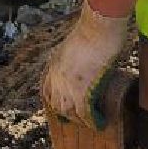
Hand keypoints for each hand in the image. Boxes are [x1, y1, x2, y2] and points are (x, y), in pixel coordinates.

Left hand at [42, 3, 132, 127]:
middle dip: (68, 115)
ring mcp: (68, 85)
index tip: (65, 109)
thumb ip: (74, 58)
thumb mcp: (75, 46)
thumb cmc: (93, 29)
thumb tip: (84, 66)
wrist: (98, 25)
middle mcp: (56, 77)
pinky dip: (93, 121)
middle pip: (56, 105)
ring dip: (81, 120)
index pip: (47, 91)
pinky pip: (85, 114)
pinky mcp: (83, 90)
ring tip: (93, 121)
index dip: (56, 103)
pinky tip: (100, 123)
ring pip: (69, 113)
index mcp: (53, 65)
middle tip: (82, 118)